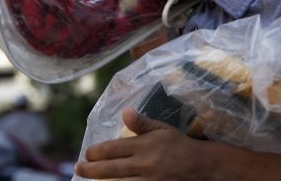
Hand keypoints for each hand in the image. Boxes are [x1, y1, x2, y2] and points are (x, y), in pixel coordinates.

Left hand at [75, 107, 206, 179]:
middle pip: (109, 169)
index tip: (86, 154)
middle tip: (78, 169)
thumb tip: (125, 112)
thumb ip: (142, 123)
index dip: (95, 152)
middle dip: (89, 170)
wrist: (202, 167)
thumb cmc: (180, 146)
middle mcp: (143, 164)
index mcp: (144, 146)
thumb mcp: (162, 129)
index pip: (112, 149)